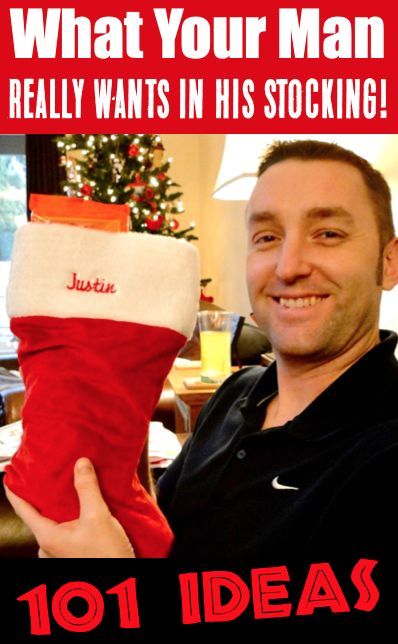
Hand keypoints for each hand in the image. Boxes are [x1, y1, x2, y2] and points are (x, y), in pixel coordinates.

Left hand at [4, 458, 135, 557]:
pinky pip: (65, 530)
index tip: (13, 474)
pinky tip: (83, 506)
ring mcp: (59, 553)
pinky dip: (71, 516)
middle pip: (39, 514)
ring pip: (55, 523)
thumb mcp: (98, 517)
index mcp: (47, 537)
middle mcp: (48, 547)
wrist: (124, 580)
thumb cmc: (107, 555)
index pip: (22, 508)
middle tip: (52, 473)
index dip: (16, 490)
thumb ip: (88, 489)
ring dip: (62, 505)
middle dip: (46, 494)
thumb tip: (80, 463)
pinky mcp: (71, 555)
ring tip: (71, 486)